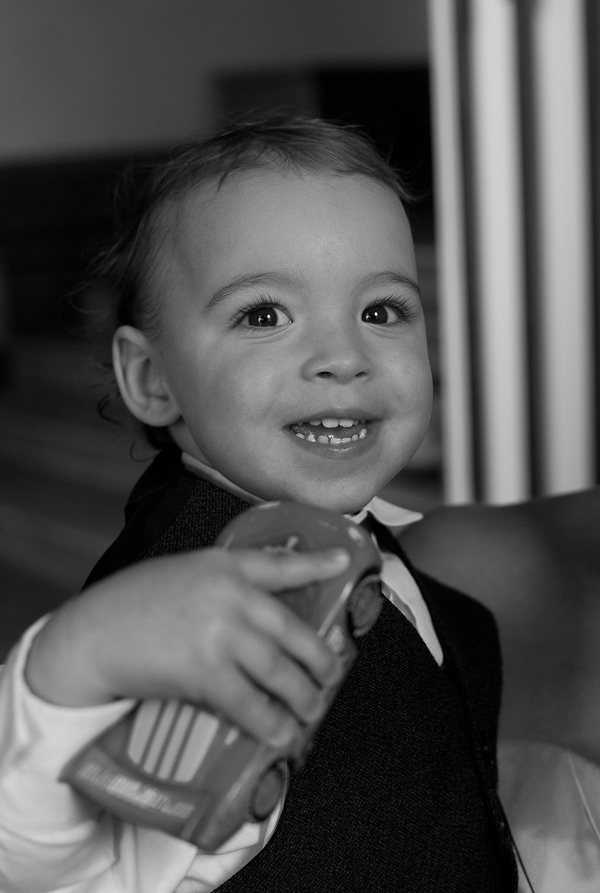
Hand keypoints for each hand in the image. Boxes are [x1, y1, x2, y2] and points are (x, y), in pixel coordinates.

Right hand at [25, 546, 349, 746]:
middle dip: (319, 659)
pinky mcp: (206, 672)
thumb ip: (220, 586)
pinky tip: (282, 734)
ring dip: (302, 697)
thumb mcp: (182, 574)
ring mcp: (222, 633)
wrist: (94, 633)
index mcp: (224, 565)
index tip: (345, 562)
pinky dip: (271, 724)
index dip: (317, 563)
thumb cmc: (132, 603)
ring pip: (280, 671)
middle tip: (331, 675)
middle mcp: (231, 595)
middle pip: (293, 631)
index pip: (281, 563)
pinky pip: (251, 704)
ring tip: (311, 709)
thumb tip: (255, 614)